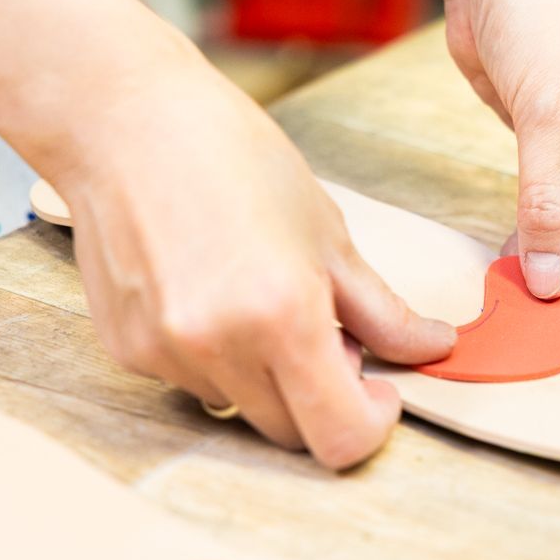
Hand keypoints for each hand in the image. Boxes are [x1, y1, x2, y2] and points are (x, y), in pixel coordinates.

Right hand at [54, 52, 454, 468]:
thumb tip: (434, 347)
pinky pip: (191, 382)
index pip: (340, 437)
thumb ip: (383, 310)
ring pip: (240, 408)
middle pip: (291, 434)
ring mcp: (167, 354)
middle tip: (324, 331)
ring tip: (258, 299)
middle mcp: (220, 348)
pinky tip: (206, 289)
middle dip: (320, 398)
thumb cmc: (232, 158)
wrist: (125, 122)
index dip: (371, 423)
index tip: (377, 391)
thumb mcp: (327, 233)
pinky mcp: (128, 351)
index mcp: (283, 318)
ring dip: (264, 378)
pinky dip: (215, 357)